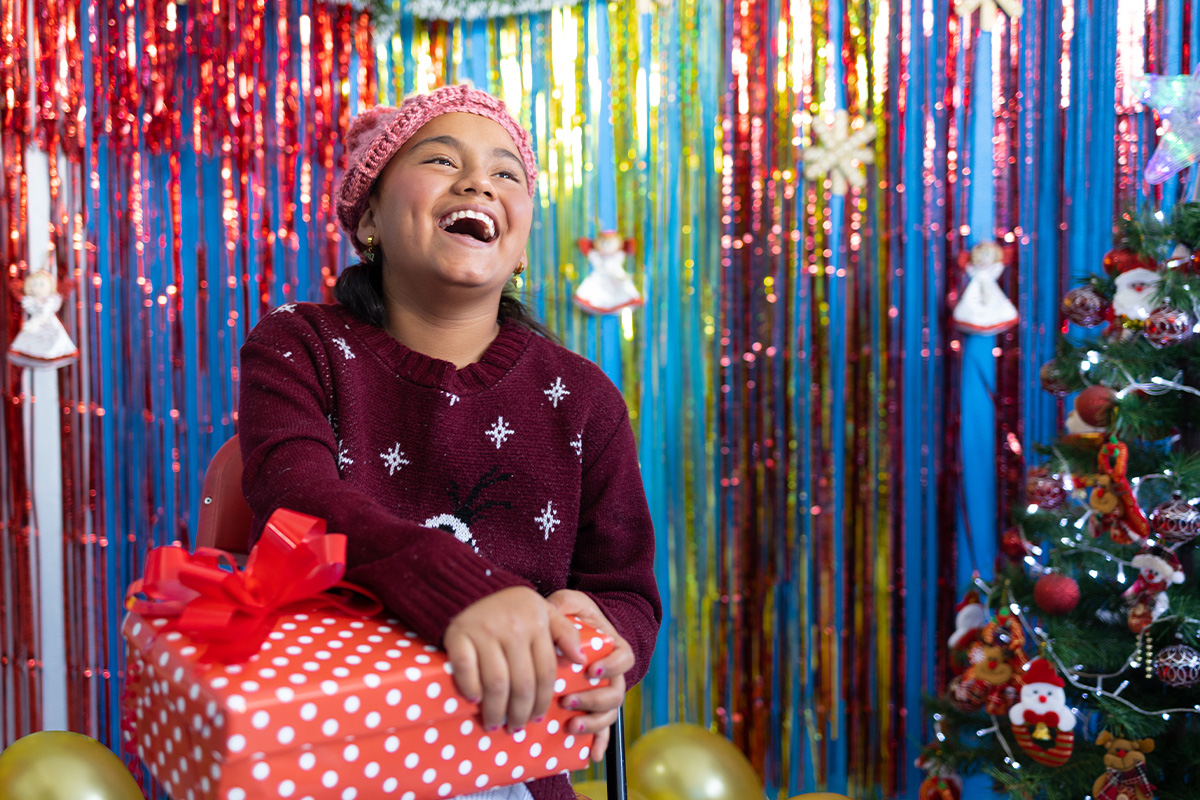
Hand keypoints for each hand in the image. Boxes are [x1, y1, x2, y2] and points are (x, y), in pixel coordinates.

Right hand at [444, 586, 583, 732]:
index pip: (546, 672)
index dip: (543, 700)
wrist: (470, 587)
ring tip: (495, 723)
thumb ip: (566, 633)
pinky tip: (474, 700)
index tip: (538, 718)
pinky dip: (470, 687)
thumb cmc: (512, 607)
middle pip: (522, 683)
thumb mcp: (545, 612)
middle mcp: (513, 628)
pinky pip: (466, 669)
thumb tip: (581, 660)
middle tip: (515, 727)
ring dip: (496, 710)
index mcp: (537, 624)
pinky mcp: (458, 634)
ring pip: (496, 682)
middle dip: (520, 713)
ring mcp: (484, 631)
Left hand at [546, 589, 634, 761]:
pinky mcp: (593, 709)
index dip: (612, 667)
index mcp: (613, 647)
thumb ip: (562, 604)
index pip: (624, 658)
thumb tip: (550, 614)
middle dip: (593, 700)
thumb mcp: (569, 602)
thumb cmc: (574, 615)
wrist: (576, 630)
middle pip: (615, 694)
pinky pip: (603, 731)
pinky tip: (590, 756)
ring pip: (609, 715)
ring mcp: (604, 694)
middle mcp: (613, 674)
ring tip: (570, 726)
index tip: (591, 671)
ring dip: (592, 724)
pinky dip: (599, 744)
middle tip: (568, 700)